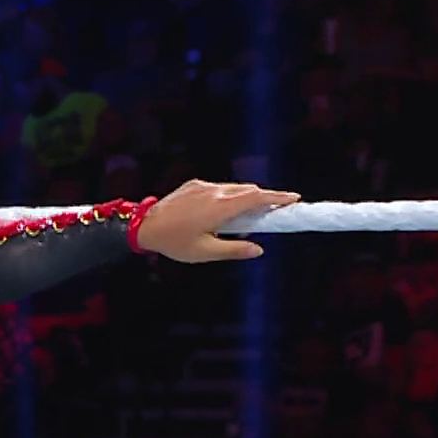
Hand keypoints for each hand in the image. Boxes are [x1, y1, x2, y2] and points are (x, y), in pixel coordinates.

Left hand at [132, 180, 299, 262]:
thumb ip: (234, 250)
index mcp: (221, 207)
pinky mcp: (193, 185)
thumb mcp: (206, 252)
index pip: (257, 197)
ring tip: (249, 214)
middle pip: (248, 190)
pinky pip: (217, 188)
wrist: (144, 226)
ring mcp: (202, 186)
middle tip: (274, 210)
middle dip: (264, 198)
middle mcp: (214, 191)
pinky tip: (224, 210)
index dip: (277, 197)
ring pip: (233, 188)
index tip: (293, 198)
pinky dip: (228, 195)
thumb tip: (258, 249)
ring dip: (245, 197)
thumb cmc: (174, 242)